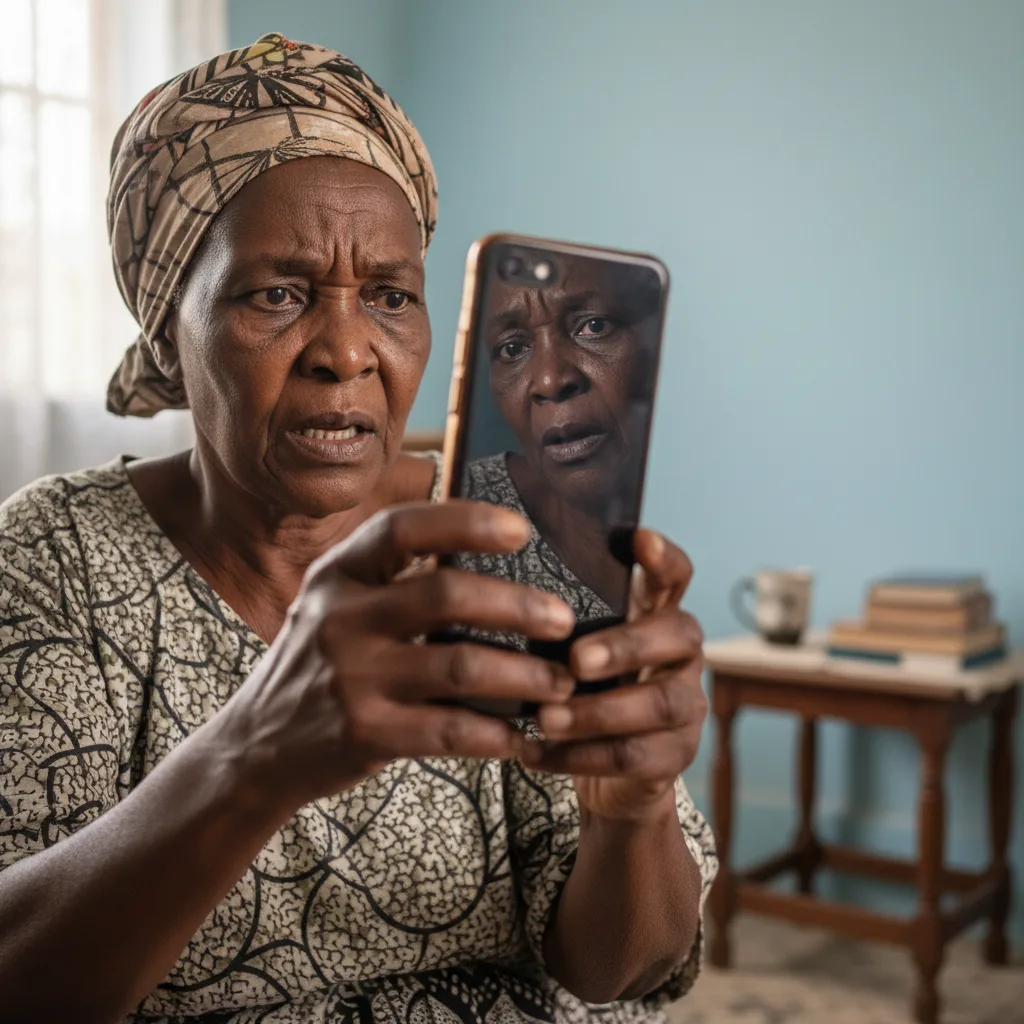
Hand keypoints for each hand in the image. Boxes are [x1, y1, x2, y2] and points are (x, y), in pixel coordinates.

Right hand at [213, 501, 575, 813]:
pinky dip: (499, 733)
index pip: (403, 527)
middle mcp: (340, 617)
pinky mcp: (365, 733)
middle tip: (563, 621)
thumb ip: (394, 579)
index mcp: (338, 573)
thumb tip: (490, 553)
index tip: (522, 531)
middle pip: (446, 595)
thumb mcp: (337, 606)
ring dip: (525, 675)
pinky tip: (525, 736)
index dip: (466, 522)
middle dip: (518, 605)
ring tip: (562, 685)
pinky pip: (451, 730)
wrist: (257, 746)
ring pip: (460, 665)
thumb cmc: (319, 664)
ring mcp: (351, 677)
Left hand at [523, 530, 705, 822]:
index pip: (675, 575)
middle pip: (677, 636)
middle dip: (624, 646)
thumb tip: (493, 585)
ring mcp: (686, 704)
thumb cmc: (578, 688)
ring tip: (544, 719)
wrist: (605, 771)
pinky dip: (578, 757)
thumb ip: (559, 618)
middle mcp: (681, 654)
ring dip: (595, 713)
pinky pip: (632, 757)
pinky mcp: (676, 755)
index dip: (664, 557)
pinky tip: (534, 752)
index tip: (641, 538)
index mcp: (657, 614)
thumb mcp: (571, 646)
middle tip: (575, 659)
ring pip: (656, 704)